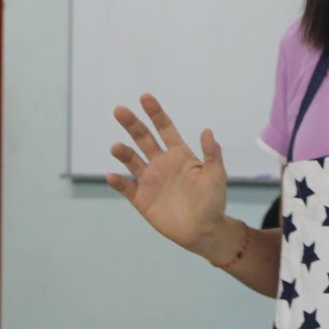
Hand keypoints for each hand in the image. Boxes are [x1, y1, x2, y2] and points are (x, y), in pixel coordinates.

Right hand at [107, 93, 229, 255]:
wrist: (204, 230)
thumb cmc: (213, 201)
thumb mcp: (216, 176)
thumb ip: (211, 154)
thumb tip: (207, 130)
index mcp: (179, 154)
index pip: (164, 128)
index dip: (155, 112)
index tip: (145, 97)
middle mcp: (160, 163)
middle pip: (143, 138)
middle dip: (132, 124)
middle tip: (119, 110)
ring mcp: (149, 180)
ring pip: (131, 160)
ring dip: (123, 152)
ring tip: (116, 147)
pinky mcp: (141, 199)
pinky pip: (126, 187)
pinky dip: (118, 182)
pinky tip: (112, 176)